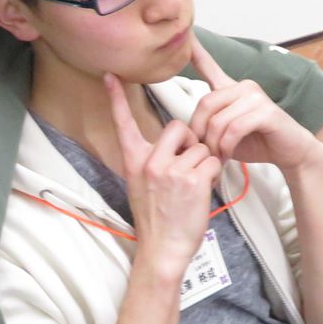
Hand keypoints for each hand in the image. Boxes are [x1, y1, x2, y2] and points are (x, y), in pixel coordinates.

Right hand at [105, 72, 221, 274]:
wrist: (163, 249)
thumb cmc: (155, 219)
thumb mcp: (140, 185)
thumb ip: (152, 161)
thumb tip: (175, 143)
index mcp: (134, 161)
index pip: (123, 123)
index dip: (116, 98)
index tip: (109, 74)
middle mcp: (151, 162)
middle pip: (178, 127)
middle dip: (190, 141)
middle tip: (188, 164)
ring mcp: (172, 171)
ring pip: (201, 147)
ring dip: (204, 163)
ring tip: (193, 186)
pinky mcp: (193, 181)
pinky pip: (213, 162)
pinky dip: (214, 175)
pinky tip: (203, 191)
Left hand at [186, 37, 322, 171]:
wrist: (290, 152)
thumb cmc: (257, 142)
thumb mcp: (226, 132)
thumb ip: (209, 124)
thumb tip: (185, 130)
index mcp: (232, 88)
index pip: (210, 66)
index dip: (195, 52)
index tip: (186, 35)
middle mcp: (244, 86)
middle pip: (206, 103)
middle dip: (199, 131)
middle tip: (202, 151)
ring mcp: (256, 96)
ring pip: (218, 119)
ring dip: (213, 144)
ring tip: (217, 157)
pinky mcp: (266, 112)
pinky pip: (234, 129)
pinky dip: (226, 146)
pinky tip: (227, 154)